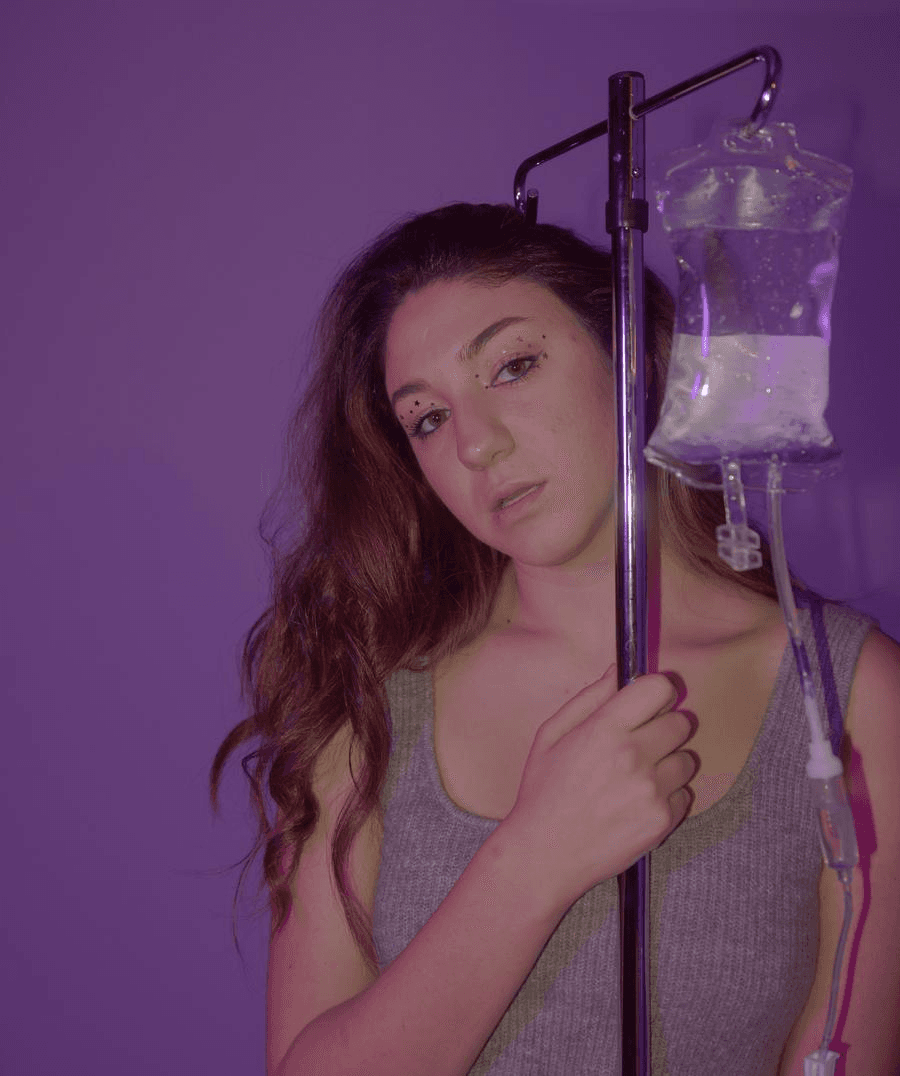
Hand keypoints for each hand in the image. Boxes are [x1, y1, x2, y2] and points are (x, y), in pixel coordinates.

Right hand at [500, 665, 696, 913]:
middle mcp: (633, 757)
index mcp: (604, 730)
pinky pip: (684, 794)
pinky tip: (636, 804)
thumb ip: (589, 698)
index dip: (658, 692)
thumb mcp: (551, 735)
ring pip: (686, 759)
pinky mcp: (662, 821)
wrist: (545, 854)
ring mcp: (651, 791)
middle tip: (638, 745)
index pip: (659, 688)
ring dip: (667, 765)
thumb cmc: (543, 791)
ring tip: (634, 780)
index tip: (650, 703)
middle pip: (681, 722)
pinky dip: (666, 797)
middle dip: (663, 728)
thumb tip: (618, 670)